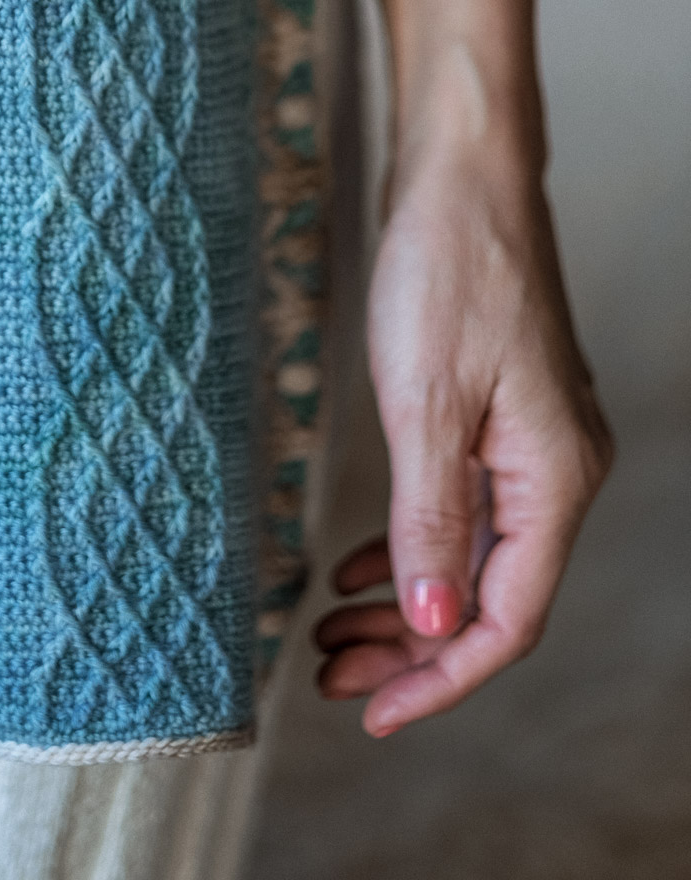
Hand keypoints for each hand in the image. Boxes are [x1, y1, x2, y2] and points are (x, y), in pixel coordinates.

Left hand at [314, 104, 612, 736]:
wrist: (462, 174)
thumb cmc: (449, 269)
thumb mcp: (425, 400)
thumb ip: (430, 518)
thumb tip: (430, 628)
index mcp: (552, 477)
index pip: (506, 617)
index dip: (440, 677)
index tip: (370, 713)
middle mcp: (555, 470)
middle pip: (490, 596)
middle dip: (413, 649)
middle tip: (331, 675)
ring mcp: (530, 441)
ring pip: (473, 556)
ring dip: (408, 603)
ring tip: (334, 633)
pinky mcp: (499, 412)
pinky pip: (464, 508)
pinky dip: (414, 545)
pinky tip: (362, 563)